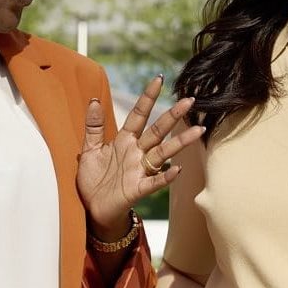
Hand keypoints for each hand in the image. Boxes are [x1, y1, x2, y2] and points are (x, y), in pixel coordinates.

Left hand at [77, 75, 204, 235]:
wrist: (92, 209)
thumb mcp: (89, 149)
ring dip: (180, 142)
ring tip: (198, 130)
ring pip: (163, 153)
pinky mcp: (137, 189)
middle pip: (157, 131)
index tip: (159, 79)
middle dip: (172, 116)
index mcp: (124, 141)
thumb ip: (93, 126)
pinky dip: (166, 176)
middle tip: (190, 100)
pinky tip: (178, 169)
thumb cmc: (93, 179)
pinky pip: (154, 182)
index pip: (139, 115)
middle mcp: (136, 153)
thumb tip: (93, 100)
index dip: (148, 97)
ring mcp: (139, 171)